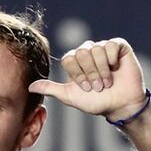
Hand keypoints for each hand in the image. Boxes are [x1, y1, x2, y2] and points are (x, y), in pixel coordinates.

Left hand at [28, 38, 146, 120]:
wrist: (120, 105)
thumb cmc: (96, 102)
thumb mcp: (70, 97)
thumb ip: (51, 89)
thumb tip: (30, 87)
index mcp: (75, 62)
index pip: (69, 59)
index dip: (78, 75)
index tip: (86, 88)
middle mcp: (88, 52)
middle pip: (81, 53)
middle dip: (90, 73)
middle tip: (98, 86)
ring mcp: (103, 48)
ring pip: (96, 49)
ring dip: (102, 70)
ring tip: (107, 82)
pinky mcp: (119, 46)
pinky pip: (111, 44)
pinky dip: (113, 60)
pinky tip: (116, 68)